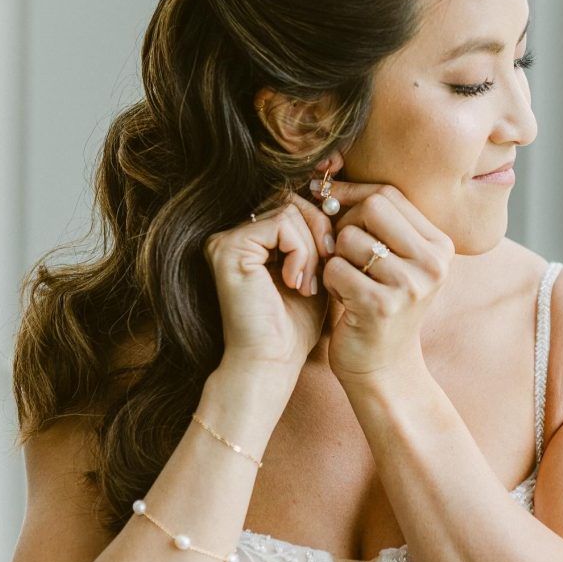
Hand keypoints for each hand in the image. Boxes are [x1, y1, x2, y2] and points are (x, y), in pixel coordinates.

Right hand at [203, 190, 334, 381]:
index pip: (293, 204)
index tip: (332, 259)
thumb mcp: (313, 272)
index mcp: (250, 240)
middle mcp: (232, 235)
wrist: (271, 362)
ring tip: (309, 284)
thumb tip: (336, 199)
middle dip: (320, 230)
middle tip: (327, 268)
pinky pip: (281, 223)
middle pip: (291, 200)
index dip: (321, 224)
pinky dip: (300, 252)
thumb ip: (317, 238)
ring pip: (289, 210)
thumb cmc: (293, 327)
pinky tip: (297, 283)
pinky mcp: (228, 247)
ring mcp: (226, 239)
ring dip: (312, 247)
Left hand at [309, 178, 454, 383]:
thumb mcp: (394, 258)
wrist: (384, 367)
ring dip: (336, 258)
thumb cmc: (381, 302)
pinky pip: (335, 269)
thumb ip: (376, 219)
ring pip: (349, 239)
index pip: (388, 194)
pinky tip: (342, 298)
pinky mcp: (381, 307)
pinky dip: (329, 282)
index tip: (333, 207)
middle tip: (343, 253)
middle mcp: (433, 263)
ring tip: (348, 280)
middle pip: (371, 208)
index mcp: (440, 245)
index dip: (354, 196)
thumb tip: (329, 171)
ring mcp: (410, 285)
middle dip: (345, 226)